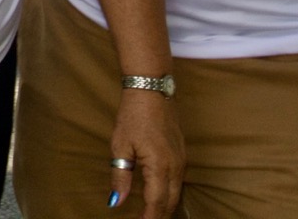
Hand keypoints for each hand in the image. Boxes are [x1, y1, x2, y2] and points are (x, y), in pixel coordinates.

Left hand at [110, 89, 182, 217]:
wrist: (152, 90)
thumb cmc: (134, 116)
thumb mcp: (121, 146)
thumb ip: (120, 177)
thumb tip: (116, 202)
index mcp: (160, 166)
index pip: (156, 203)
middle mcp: (175, 166)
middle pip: (170, 202)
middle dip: (159, 216)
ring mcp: (181, 160)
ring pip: (177, 193)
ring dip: (165, 207)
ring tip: (152, 216)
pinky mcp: (182, 154)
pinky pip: (179, 182)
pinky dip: (170, 194)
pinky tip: (161, 198)